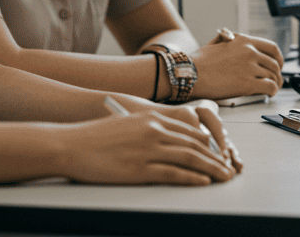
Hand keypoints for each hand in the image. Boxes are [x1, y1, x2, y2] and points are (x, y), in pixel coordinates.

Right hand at [62, 103, 236, 184]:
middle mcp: (154, 130)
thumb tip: (170, 141)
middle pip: (195, 143)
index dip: (209, 142)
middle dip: (216, 156)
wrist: (71, 144)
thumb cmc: (96, 136)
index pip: (190, 129)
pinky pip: (173, 173)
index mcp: (152, 117)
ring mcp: (148, 149)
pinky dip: (192, 178)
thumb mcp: (128, 124)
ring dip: (211, 168)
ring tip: (223, 176)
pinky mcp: (140, 168)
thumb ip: (150, 129)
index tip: (219, 152)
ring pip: (190, 158)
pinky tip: (203, 181)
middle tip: (228, 166)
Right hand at [189, 31, 282, 99]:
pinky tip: (268, 94)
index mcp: (244, 41)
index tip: (278, 65)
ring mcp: (249, 68)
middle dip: (277, 74)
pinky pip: (269, 87)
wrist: (189, 74)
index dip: (279, 58)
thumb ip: (227, 39)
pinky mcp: (247, 84)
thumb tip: (230, 36)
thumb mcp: (215, 43)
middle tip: (276, 80)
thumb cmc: (198, 62)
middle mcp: (250, 52)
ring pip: (273, 76)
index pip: (272, 48)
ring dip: (275, 84)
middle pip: (275, 64)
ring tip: (272, 89)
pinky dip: (272, 92)